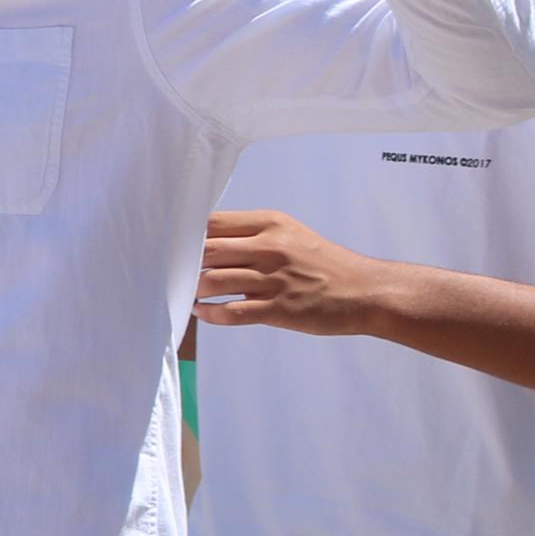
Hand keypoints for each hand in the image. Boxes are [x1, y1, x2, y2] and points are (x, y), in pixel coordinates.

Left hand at [192, 209, 396, 337]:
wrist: (366, 291)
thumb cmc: (325, 263)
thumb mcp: (291, 234)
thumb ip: (254, 234)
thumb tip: (208, 239)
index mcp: (271, 224)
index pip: (213, 222)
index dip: (186, 234)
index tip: (172, 244)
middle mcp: (270, 247)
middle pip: (207, 250)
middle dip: (183, 262)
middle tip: (168, 272)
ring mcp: (274, 279)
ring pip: (213, 280)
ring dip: (192, 289)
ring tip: (182, 293)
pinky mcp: (279, 309)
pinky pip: (232, 312)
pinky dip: (211, 313)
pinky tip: (201, 312)